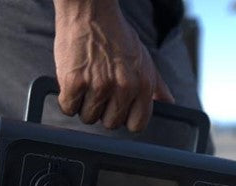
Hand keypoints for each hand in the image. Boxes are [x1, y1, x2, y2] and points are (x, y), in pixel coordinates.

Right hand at [53, 0, 173, 131]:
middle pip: (111, 124)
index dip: (125, 118)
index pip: (137, 125)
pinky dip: (67, 99)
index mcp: (143, 84)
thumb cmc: (116, 34)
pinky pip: (68, 108)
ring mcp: (99, 86)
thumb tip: (168, 101)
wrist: (91, 11)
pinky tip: (73, 83)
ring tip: (86, 84)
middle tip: (99, 91)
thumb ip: (157, 84)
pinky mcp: (75, 82)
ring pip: (88, 117)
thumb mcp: (144, 58)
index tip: (117, 109)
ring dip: (84, 105)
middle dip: (103, 112)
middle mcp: (124, 87)